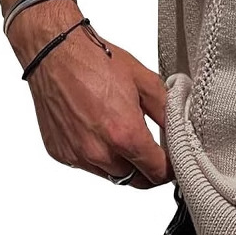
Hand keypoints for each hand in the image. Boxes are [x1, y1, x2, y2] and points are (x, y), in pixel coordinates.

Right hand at [12, 6, 174, 188]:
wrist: (56, 54)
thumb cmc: (96, 61)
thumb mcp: (145, 81)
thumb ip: (166, 110)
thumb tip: (179, 128)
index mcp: (124, 134)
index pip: (156, 172)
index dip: (170, 169)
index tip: (174, 163)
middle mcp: (99, 152)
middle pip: (135, 180)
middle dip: (149, 172)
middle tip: (156, 156)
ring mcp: (77, 155)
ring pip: (111, 175)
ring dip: (124, 165)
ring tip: (126, 139)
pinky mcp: (60, 153)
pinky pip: (88, 165)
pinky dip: (99, 157)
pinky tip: (101, 133)